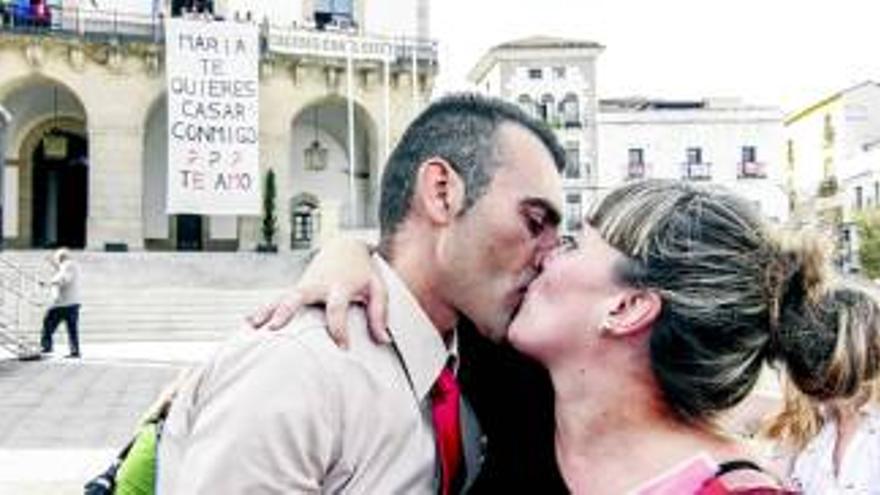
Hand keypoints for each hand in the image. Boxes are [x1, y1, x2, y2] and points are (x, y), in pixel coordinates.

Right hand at [246, 237, 389, 347]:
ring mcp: (304, 286)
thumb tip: (382, 340)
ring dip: (267, 311)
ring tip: (253, 328)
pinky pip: (278, 300)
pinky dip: (263, 310)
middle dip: (286, 311)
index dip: (339, 327)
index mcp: (340, 285)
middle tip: (275, 328)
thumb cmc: (363, 273)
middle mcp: (318, 285)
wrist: (345, 247)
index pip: (337, 307)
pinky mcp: (297, 289)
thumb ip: (379, 313)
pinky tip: (248, 324)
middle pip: (299, 296)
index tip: (342, 348)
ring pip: (282, 297)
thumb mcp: (378, 288)